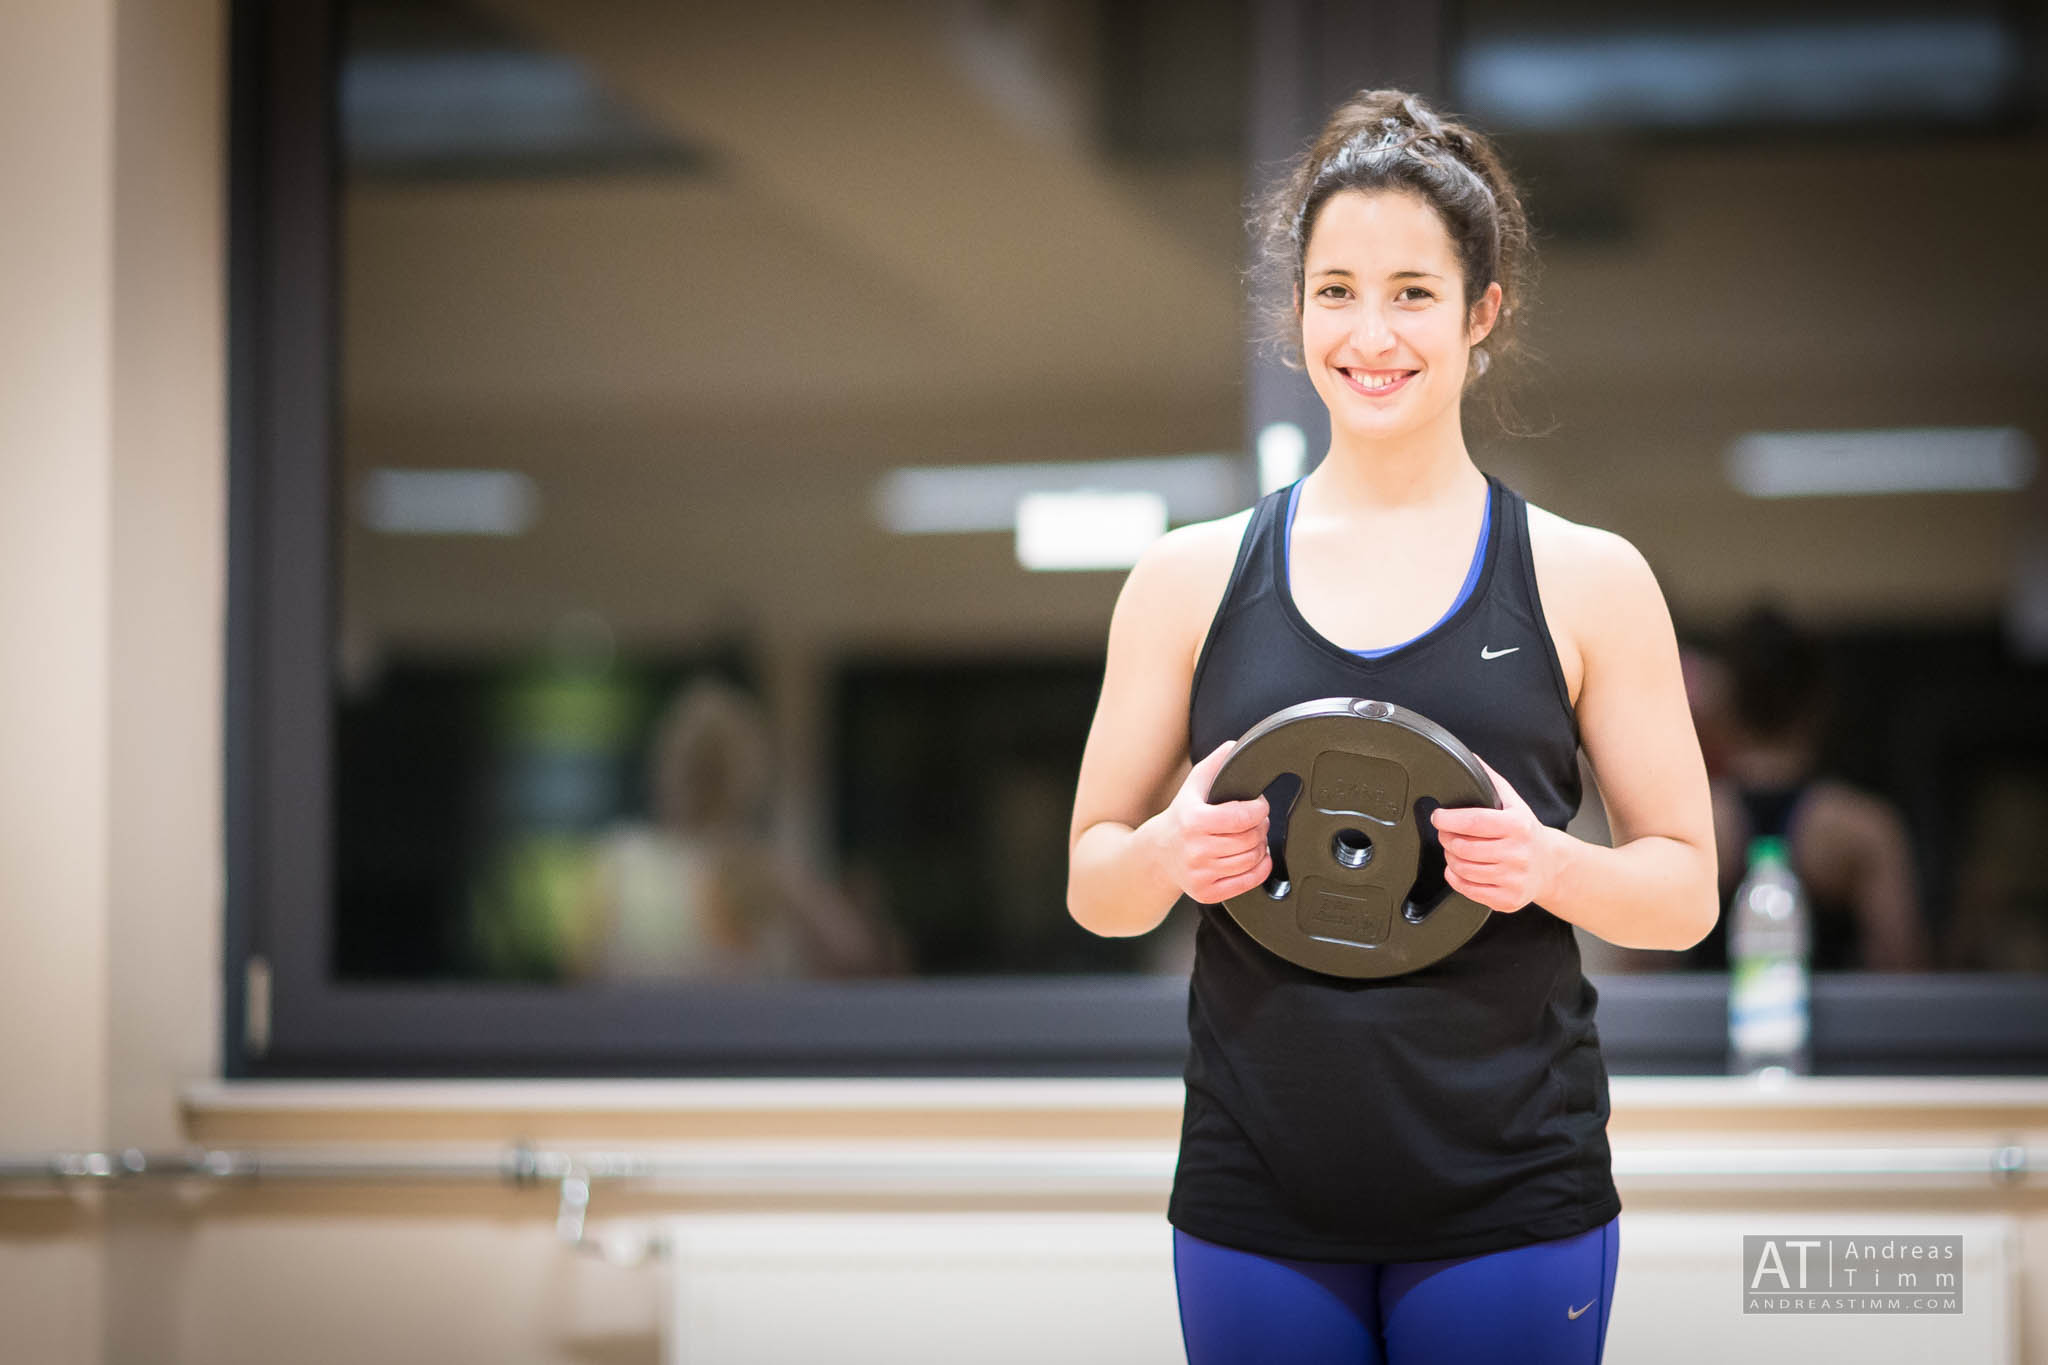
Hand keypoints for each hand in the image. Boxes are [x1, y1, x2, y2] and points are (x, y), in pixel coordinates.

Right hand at [1158, 740, 1271, 903]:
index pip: (1241, 817)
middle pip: (1250, 839)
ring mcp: (1200, 873)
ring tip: (1252, 837)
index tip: (1259, 805)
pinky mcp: (1206, 892)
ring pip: (1251, 860)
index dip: (1259, 809)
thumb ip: (1217, 763)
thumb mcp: (1194, 785)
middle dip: (1261, 826)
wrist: (1158, 852)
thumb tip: (1236, 747)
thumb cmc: (1182, 816)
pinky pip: (1247, 883)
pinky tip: (1255, 857)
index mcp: (1193, 820)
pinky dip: (1259, 869)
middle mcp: (1195, 849)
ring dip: (1261, 846)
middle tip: (1256, 821)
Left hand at [1429, 757, 1559, 912]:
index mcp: (1518, 825)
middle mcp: (1517, 853)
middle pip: (1463, 847)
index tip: (1438, 816)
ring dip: (1450, 858)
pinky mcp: (1508, 899)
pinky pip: (1468, 890)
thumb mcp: (1514, 802)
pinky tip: (1459, 869)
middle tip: (1446, 833)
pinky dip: (1456, 878)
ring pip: (1463, 869)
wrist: (1551, 865)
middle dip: (1446, 838)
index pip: (1474, 821)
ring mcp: (1513, 878)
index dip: (1448, 819)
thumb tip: (1470, 758)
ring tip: (1454, 850)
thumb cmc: (1526, 832)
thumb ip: (1491, 781)